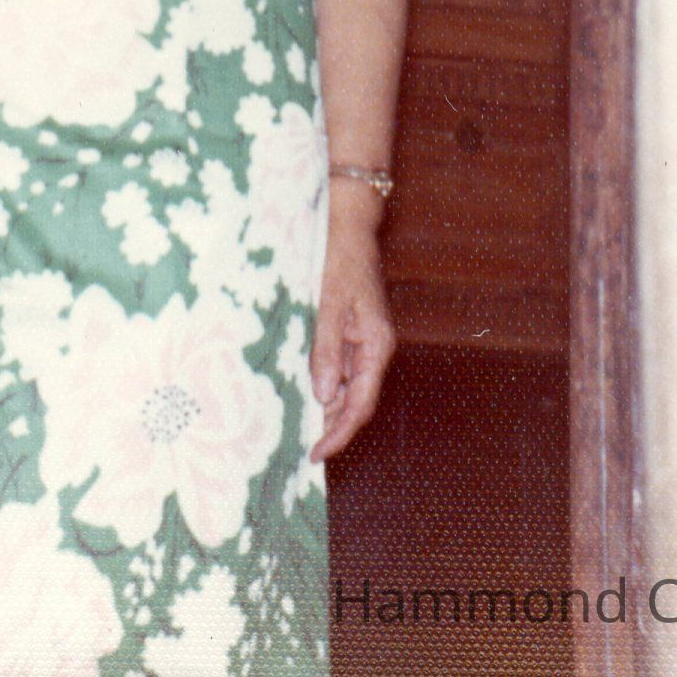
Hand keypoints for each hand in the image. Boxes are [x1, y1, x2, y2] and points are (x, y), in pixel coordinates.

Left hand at [309, 206, 395, 461]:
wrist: (348, 222)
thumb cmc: (338, 257)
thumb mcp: (328, 304)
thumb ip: (326, 350)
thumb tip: (324, 396)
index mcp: (376, 345)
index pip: (361, 405)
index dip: (339, 433)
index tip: (316, 454)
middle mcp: (375, 347)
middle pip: (357, 401)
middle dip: (332, 427)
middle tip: (303, 450)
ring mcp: (364, 339)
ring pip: (349, 386)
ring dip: (328, 408)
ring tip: (300, 430)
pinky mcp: (352, 329)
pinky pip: (341, 366)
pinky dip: (325, 384)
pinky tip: (305, 393)